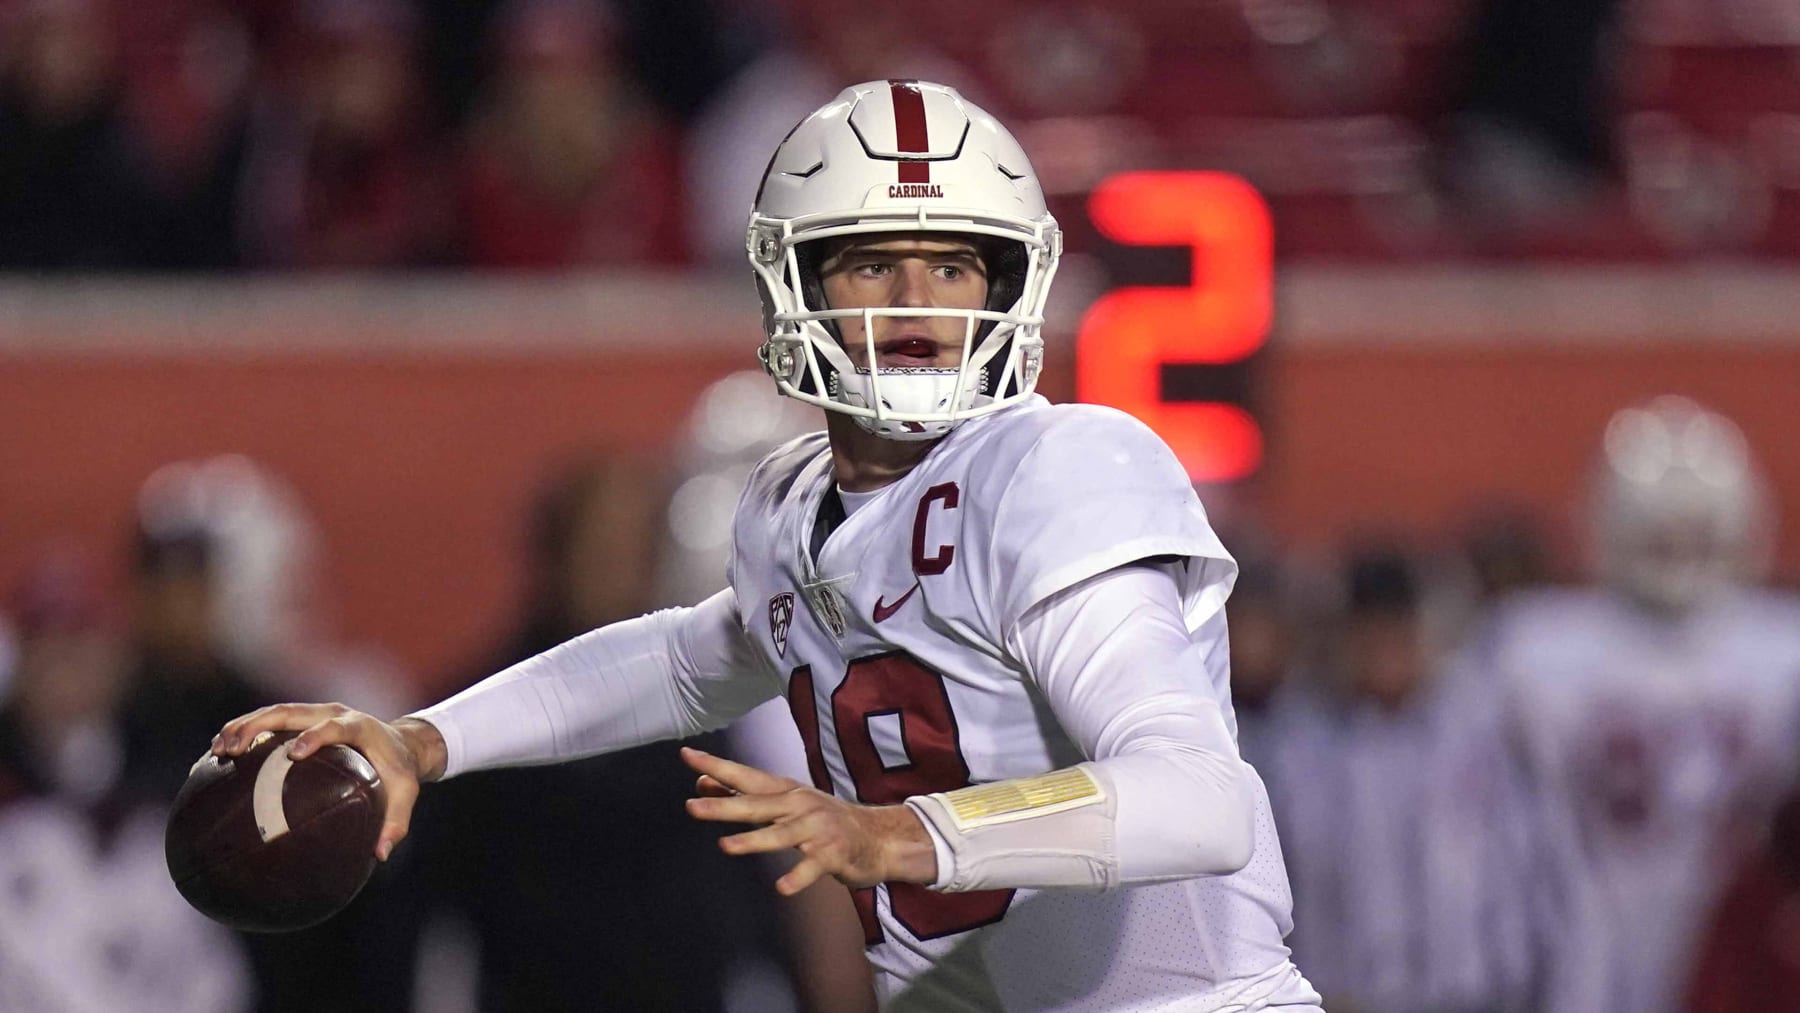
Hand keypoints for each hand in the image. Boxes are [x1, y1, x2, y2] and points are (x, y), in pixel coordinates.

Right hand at [211, 703, 445, 861]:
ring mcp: (316, 713)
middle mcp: (334, 713)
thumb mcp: (405, 794)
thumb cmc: (399, 771)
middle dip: (258, 725)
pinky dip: (246, 731)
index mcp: (359, 727)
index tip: (294, 754)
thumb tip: (380, 854)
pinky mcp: (305, 719)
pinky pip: (272, 721)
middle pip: (292, 711)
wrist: (402, 743)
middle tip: (232, 748)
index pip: (334, 726)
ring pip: (276, 712)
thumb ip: (396, 822)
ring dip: (244, 726)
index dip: (315, 736)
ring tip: (218, 749)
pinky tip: (221, 752)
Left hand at [682, 747, 936, 894]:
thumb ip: (744, 795)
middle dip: (723, 806)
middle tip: (691, 806)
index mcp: (785, 792)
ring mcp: (817, 830)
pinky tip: (782, 888)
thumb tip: (702, 783)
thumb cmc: (823, 821)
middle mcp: (799, 805)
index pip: (744, 776)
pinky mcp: (833, 855)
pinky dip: (797, 877)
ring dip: (753, 840)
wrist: (879, 838)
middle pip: (756, 805)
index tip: (687, 756)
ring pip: (781, 835)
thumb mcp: (785, 803)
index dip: (716, 767)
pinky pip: (811, 868)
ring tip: (725, 846)